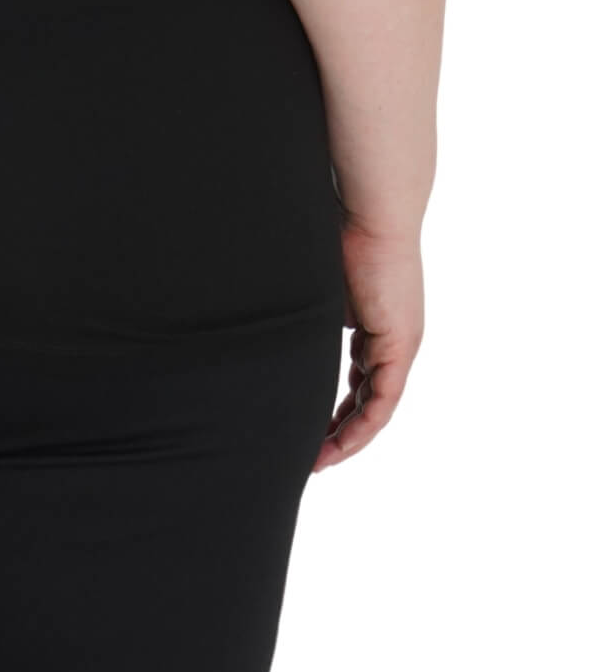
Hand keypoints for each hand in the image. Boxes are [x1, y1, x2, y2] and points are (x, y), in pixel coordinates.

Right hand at [313, 218, 423, 471]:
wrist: (372, 212)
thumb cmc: (341, 233)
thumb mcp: (321, 286)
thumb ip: (308, 313)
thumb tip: (271, 320)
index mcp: (376, 325)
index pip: (359, 378)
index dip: (337, 408)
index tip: (310, 429)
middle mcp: (393, 340)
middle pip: (368, 400)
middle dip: (340, 432)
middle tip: (311, 456)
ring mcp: (399, 343)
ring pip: (376, 406)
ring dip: (349, 436)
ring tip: (320, 459)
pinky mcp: (399, 344)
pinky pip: (382, 400)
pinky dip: (361, 426)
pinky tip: (336, 443)